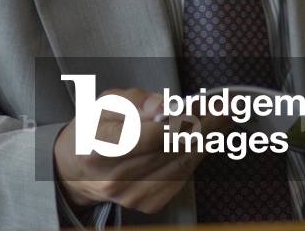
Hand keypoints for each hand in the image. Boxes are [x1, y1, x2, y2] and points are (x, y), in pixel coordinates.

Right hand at [54, 87, 226, 214]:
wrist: (80, 168)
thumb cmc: (96, 127)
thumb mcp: (108, 102)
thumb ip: (137, 102)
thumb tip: (165, 106)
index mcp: (99, 148)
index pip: (149, 135)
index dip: (182, 118)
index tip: (205, 101)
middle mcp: (116, 179)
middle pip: (172, 149)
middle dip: (204, 124)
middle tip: (225, 104)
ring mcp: (133, 196)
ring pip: (183, 163)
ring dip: (207, 138)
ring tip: (222, 115)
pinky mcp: (149, 203)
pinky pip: (183, 176)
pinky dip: (198, 154)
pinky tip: (206, 136)